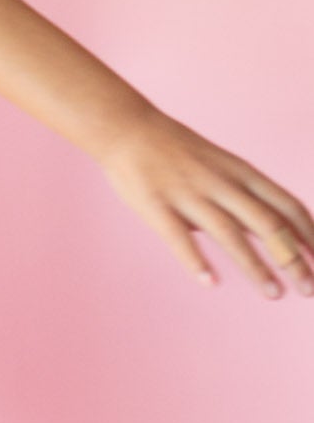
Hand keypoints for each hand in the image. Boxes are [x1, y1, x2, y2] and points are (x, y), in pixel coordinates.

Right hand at [95, 106, 313, 297]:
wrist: (127, 128)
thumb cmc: (176, 150)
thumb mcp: (222, 165)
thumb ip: (245, 197)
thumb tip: (274, 232)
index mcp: (241, 172)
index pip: (288, 206)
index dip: (310, 235)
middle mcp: (221, 183)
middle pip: (268, 224)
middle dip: (293, 259)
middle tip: (309, 289)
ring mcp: (189, 194)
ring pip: (231, 235)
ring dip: (256, 268)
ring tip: (274, 294)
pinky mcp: (157, 206)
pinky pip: (179, 238)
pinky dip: (197, 262)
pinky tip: (211, 283)